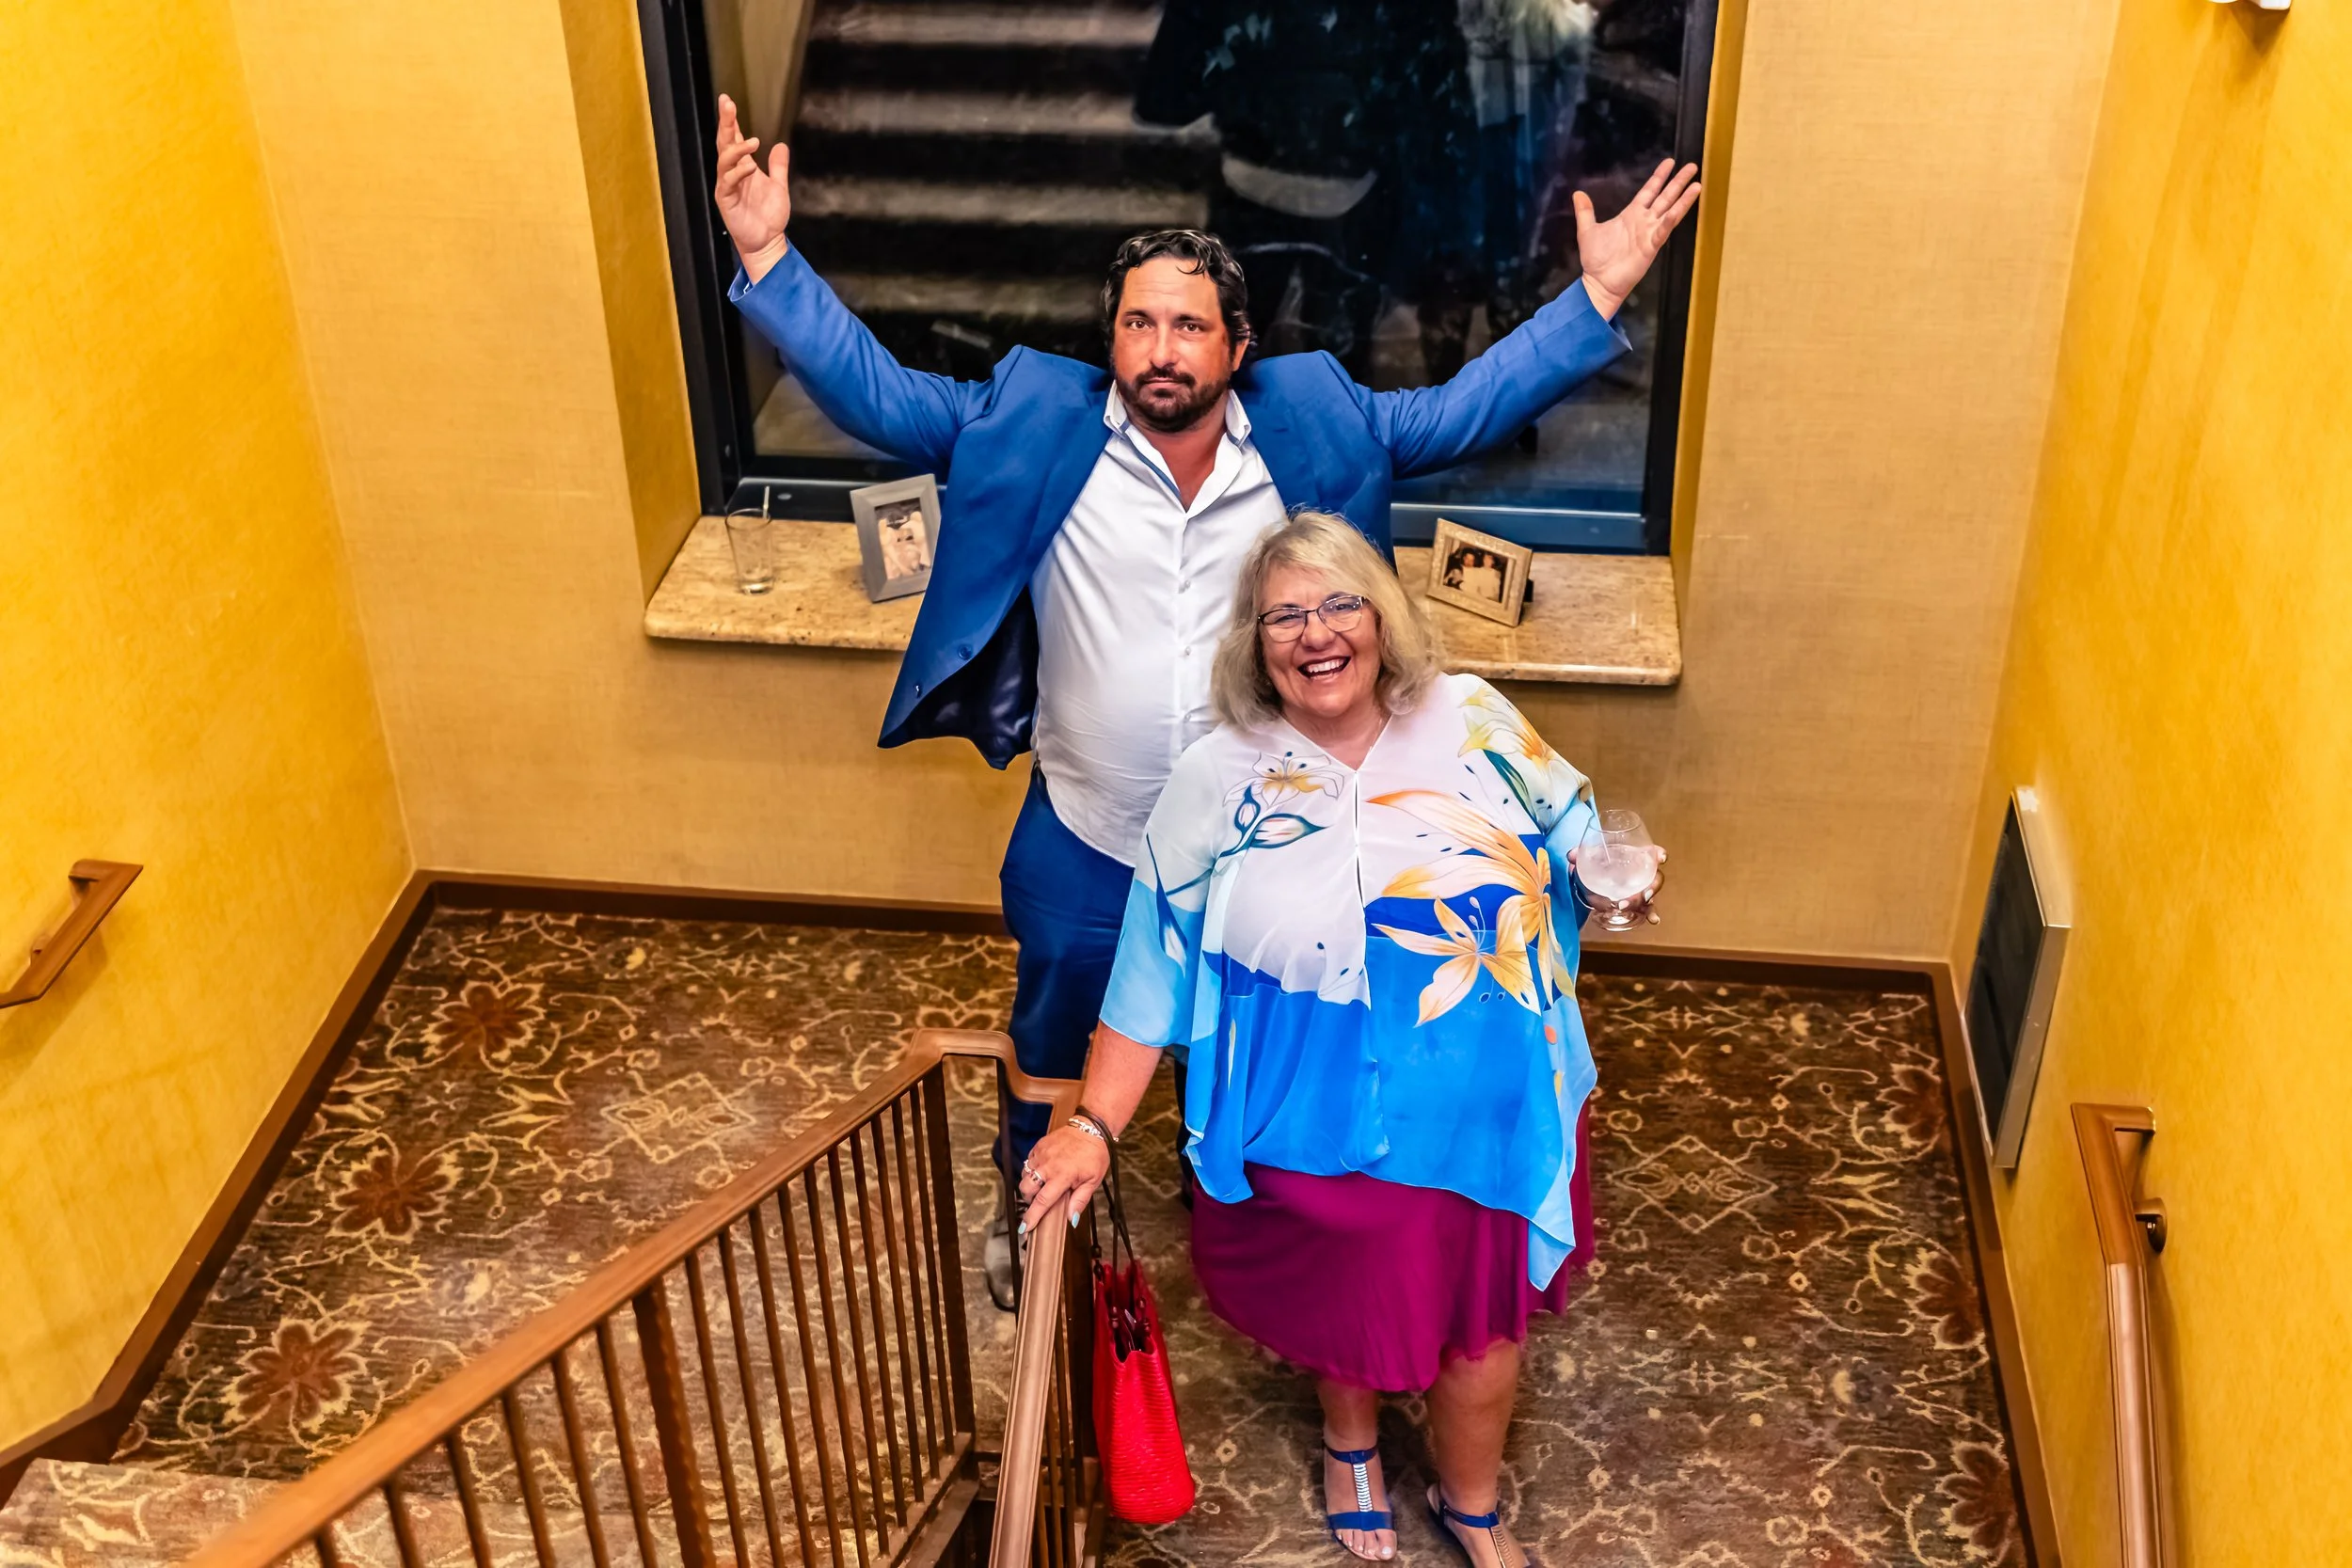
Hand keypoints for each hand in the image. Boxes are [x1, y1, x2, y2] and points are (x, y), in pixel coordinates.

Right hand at [713, 93, 790, 283]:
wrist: (768, 241)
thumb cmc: (769, 216)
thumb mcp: (779, 186)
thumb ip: (778, 166)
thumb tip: (780, 145)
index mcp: (742, 167)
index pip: (733, 138)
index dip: (730, 120)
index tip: (728, 101)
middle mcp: (732, 173)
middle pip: (724, 142)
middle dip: (725, 123)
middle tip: (727, 104)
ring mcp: (727, 186)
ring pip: (724, 160)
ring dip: (735, 148)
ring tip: (752, 143)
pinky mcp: (726, 200)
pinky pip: (728, 182)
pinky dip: (738, 172)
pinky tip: (749, 167)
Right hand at [1018, 1124, 1111, 1234]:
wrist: (1091, 1128)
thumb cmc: (1094, 1155)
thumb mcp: (1093, 1180)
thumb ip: (1080, 1200)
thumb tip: (1071, 1219)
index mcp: (1062, 1176)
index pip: (1042, 1201)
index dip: (1032, 1216)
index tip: (1025, 1227)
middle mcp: (1048, 1165)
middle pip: (1026, 1188)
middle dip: (1028, 1199)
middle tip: (1037, 1201)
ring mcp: (1041, 1154)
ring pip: (1024, 1175)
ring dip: (1029, 1184)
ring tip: (1041, 1186)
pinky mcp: (1038, 1146)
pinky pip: (1028, 1162)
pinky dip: (1031, 1170)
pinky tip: (1042, 1171)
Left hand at [1567, 843, 1667, 923]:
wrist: (1590, 881)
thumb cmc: (1596, 864)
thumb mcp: (1588, 857)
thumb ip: (1580, 855)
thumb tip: (1571, 855)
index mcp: (1634, 855)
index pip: (1650, 852)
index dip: (1658, 853)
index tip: (1661, 857)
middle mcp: (1641, 872)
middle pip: (1654, 877)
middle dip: (1651, 886)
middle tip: (1642, 894)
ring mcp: (1640, 888)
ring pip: (1651, 894)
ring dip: (1646, 901)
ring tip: (1635, 905)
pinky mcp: (1636, 903)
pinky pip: (1646, 908)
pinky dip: (1650, 914)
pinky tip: (1653, 920)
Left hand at [1574, 159, 1701, 320]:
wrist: (1598, 282)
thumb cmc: (1595, 259)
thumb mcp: (1587, 230)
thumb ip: (1585, 211)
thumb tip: (1577, 193)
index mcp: (1631, 214)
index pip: (1649, 190)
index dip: (1659, 177)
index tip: (1670, 162)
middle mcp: (1644, 221)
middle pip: (1665, 197)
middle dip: (1678, 182)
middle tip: (1692, 166)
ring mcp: (1649, 233)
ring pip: (1670, 211)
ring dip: (1683, 199)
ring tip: (1697, 185)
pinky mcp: (1650, 247)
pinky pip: (1662, 231)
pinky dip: (1668, 221)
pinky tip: (1676, 211)